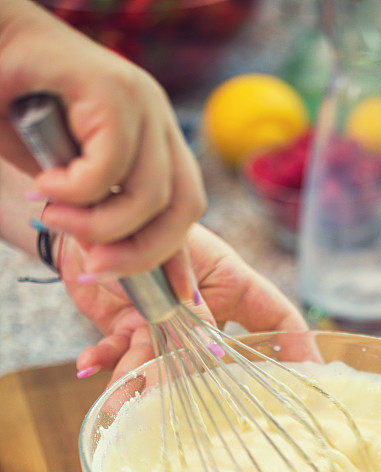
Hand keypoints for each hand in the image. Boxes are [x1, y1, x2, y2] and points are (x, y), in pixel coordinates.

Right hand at [0, 0, 205, 283]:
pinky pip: (111, 168)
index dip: (180, 256)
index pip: (185, 204)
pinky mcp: (112, 88)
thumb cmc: (16, 110)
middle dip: (141, 254)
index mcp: (155, 140)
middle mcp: (158, 119)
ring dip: (97, 225)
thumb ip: (97, 213)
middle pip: (183, 206)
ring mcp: (142, 101)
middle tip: (93, 269)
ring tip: (54, 218)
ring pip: (150, 194)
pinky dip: (76, 192)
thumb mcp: (66, 179)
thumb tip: (112, 263)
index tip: (176, 297)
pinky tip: (45, 186)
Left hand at [58, 224, 307, 384]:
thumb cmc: (145, 214)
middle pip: (217, 357)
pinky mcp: (128, 329)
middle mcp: (202, 311)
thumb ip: (189, 289)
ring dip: (140, 380)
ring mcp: (167, 324)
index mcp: (229, 284)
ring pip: (163, 363)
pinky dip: (104, 359)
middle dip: (207, 386)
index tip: (312, 375)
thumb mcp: (177, 247)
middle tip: (208, 415)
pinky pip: (118, 353)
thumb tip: (204, 341)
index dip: (296, 345)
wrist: (90, 211)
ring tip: (121, 398)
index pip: (275, 317)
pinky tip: (87, 366)